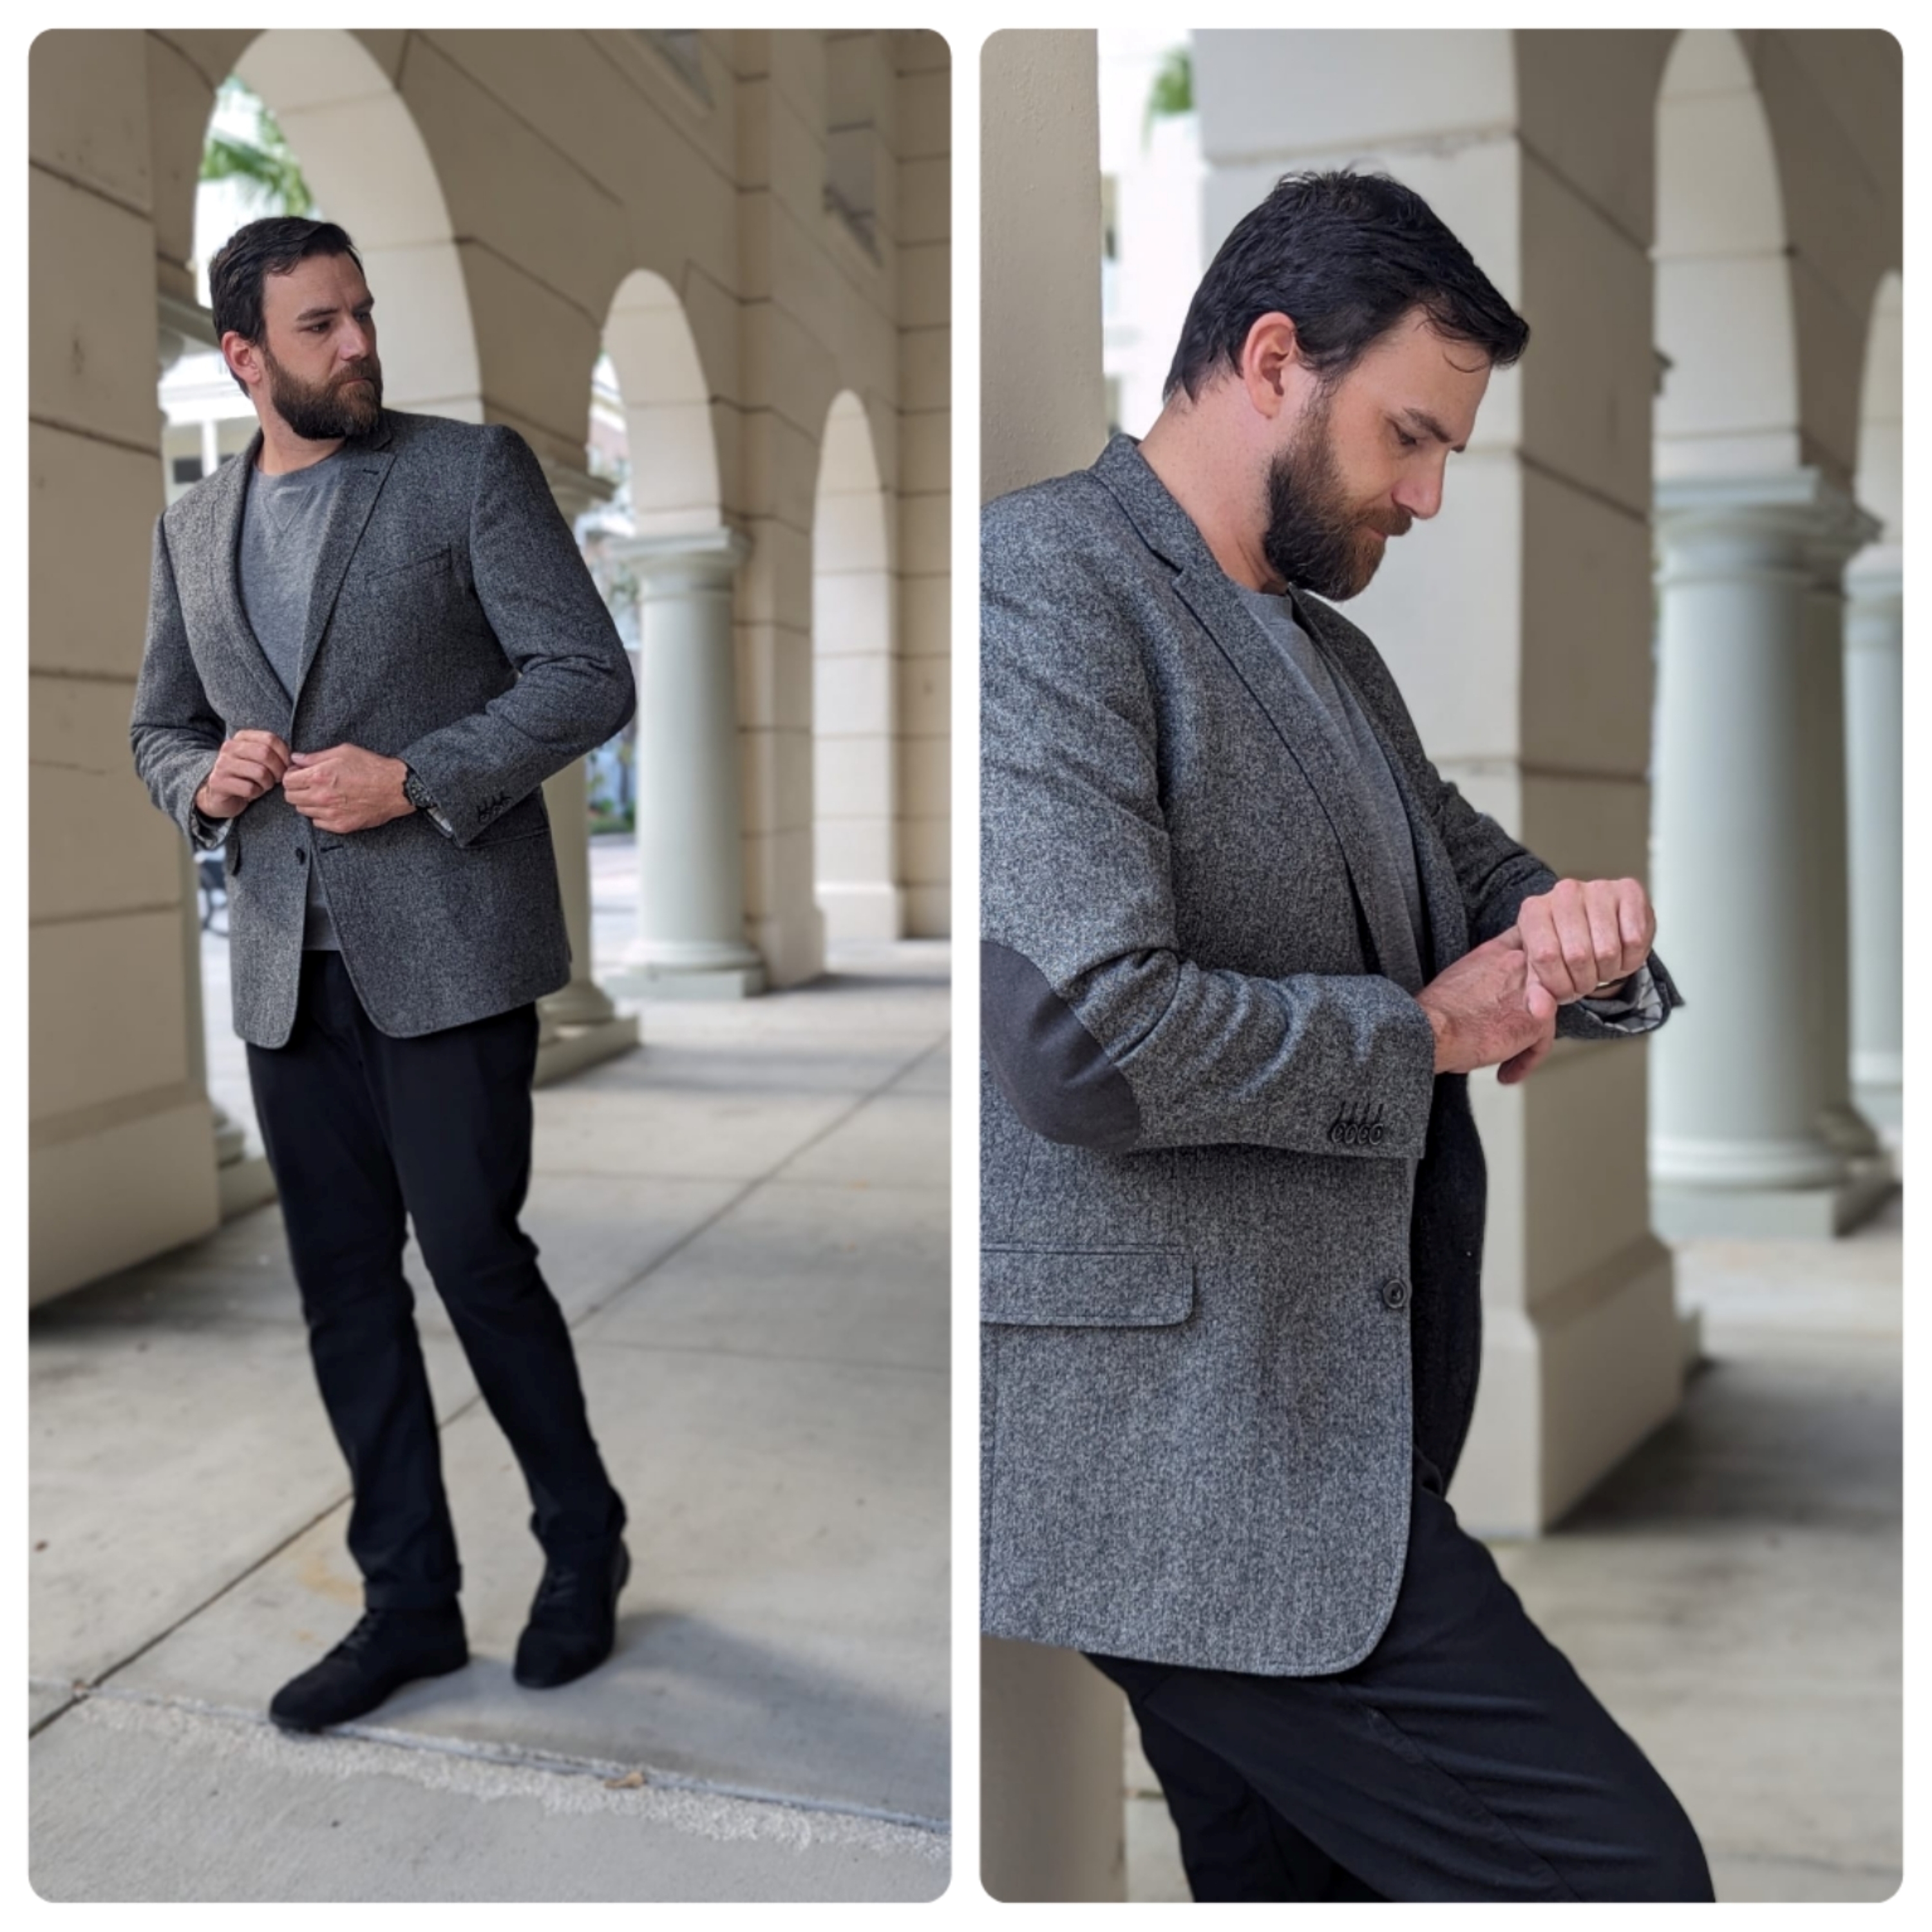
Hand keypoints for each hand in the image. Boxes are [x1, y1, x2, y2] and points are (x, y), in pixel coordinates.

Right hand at [195, 729, 290, 819]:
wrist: (219, 794)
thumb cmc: (246, 776)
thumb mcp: (259, 760)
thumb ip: (273, 753)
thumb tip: (295, 759)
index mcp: (241, 737)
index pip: (270, 739)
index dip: (285, 754)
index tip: (287, 766)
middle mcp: (229, 747)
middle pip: (265, 754)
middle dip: (278, 770)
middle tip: (277, 779)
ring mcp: (222, 764)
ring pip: (259, 772)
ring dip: (267, 783)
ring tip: (263, 785)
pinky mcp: (218, 782)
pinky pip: (250, 788)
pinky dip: (256, 793)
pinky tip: (251, 792)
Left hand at [282, 744, 413, 833]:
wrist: (396, 788)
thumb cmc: (372, 767)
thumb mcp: (343, 752)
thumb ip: (315, 757)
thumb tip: (296, 759)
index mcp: (319, 776)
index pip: (287, 781)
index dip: (291, 775)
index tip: (299, 773)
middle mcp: (322, 796)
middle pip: (291, 798)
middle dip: (296, 789)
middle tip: (308, 784)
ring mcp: (331, 813)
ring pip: (303, 811)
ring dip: (308, 802)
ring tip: (322, 794)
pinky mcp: (341, 825)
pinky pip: (318, 823)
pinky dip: (320, 815)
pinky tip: (331, 806)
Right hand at [1415, 928, 1558, 1078]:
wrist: (1432, 1029)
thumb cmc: (1436, 1011)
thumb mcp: (1460, 973)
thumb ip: (1485, 972)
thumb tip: (1490, 991)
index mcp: (1497, 950)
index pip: (1530, 944)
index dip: (1532, 965)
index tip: (1524, 984)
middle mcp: (1519, 964)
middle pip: (1545, 981)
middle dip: (1535, 1005)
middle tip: (1513, 1028)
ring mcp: (1534, 990)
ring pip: (1547, 1012)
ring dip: (1529, 1038)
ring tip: (1506, 1058)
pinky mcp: (1538, 1020)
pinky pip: (1542, 1043)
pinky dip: (1525, 1060)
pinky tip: (1506, 1071)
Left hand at [1516, 877, 1655, 1005]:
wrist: (1594, 926)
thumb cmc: (1564, 948)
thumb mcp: (1543, 971)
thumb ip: (1537, 993)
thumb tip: (1540, 1011)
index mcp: (1534, 911)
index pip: (1546, 956)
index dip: (1559, 984)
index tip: (1564, 992)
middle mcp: (1564, 893)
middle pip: (1578, 955)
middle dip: (1585, 981)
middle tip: (1586, 981)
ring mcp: (1597, 888)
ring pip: (1608, 950)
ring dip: (1609, 972)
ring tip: (1602, 968)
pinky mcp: (1629, 891)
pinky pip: (1635, 939)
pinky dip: (1631, 959)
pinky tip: (1622, 955)